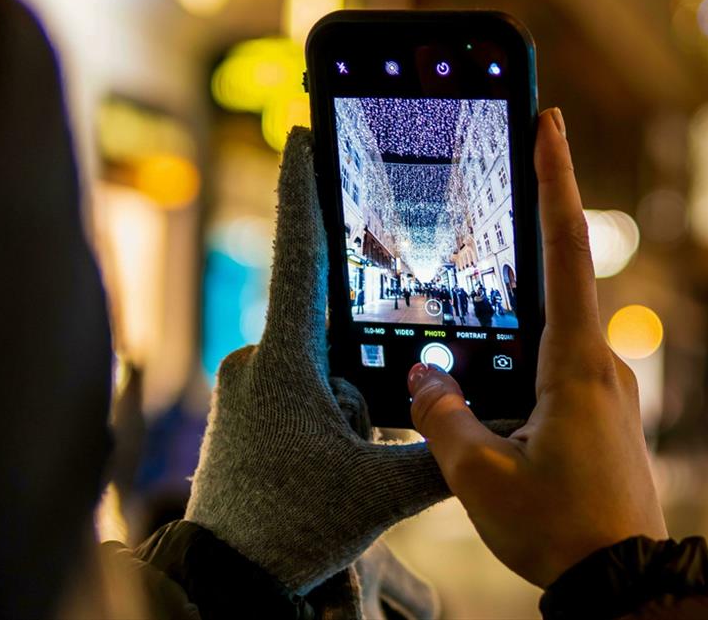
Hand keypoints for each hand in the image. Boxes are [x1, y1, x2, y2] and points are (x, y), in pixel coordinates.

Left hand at [185, 128, 449, 593]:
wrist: (223, 580)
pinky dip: (328, 422)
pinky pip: (303, 396)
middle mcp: (257, 362)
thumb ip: (439, 452)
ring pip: (324, 375)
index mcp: (286, 361)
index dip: (303, 190)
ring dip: (346, 412)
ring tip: (333, 472)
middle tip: (352, 444)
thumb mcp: (381, 493)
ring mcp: (246, 389)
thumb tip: (484, 421)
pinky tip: (325, 470)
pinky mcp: (244, 414)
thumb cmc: (290, 528)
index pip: (300, 255)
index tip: (302, 132)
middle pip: (333, 336)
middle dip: (359, 383)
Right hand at [407, 108, 667, 587]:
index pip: (566, 248)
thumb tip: (426, 374)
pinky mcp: (607, 417)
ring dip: (509, 336)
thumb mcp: (480, 476)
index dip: (556, 178)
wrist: (625, 583)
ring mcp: (611, 391)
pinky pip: (559, 373)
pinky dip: (522, 371)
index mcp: (577, 362)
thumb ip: (445, 416)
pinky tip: (492, 402)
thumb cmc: (560, 529)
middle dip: (518, 253)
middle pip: (555, 286)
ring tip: (467, 353)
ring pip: (550, 339)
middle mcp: (603, 365)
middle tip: (482, 220)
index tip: (550, 121)